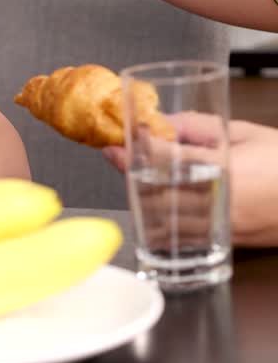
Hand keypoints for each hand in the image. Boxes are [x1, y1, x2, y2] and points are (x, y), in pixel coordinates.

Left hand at [103, 114, 277, 247]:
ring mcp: (220, 225)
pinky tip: (157, 203)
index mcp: (225, 170)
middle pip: (156, 190)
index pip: (164, 160)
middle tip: (118, 156)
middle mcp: (219, 201)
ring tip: (136, 176)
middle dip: (131, 173)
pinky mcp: (223, 241)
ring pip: (164, 215)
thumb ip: (200, 126)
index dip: (135, 151)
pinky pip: (181, 233)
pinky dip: (163, 218)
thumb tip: (162, 121)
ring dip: (143, 196)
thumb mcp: (246, 133)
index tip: (117, 142)